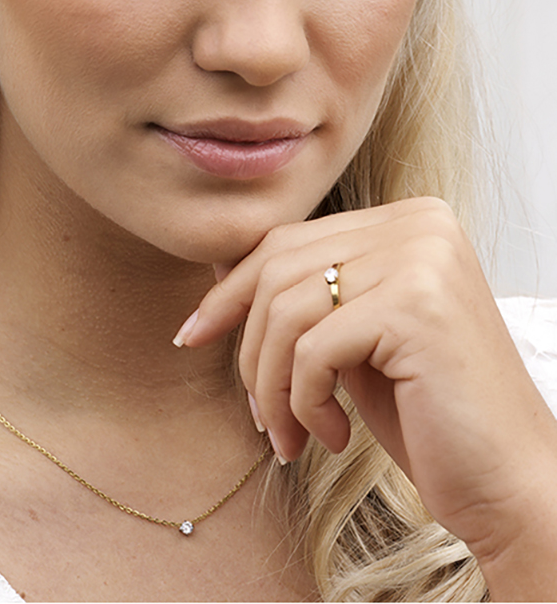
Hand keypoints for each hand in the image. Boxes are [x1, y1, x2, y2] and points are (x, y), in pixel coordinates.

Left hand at [175, 197, 556, 594]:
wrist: (508, 481)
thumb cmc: (427, 413)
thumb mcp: (350, 338)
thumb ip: (302, 294)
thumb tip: (215, 270)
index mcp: (407, 221)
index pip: (287, 241)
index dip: (230, 289)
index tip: (193, 334)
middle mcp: (418, 225)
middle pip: (277, 267)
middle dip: (248, 346)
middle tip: (257, 412)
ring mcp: (421, 259)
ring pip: (286, 310)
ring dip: (273, 386)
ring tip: (290, 436)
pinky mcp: (415, 306)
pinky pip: (312, 349)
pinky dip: (304, 402)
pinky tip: (331, 436)